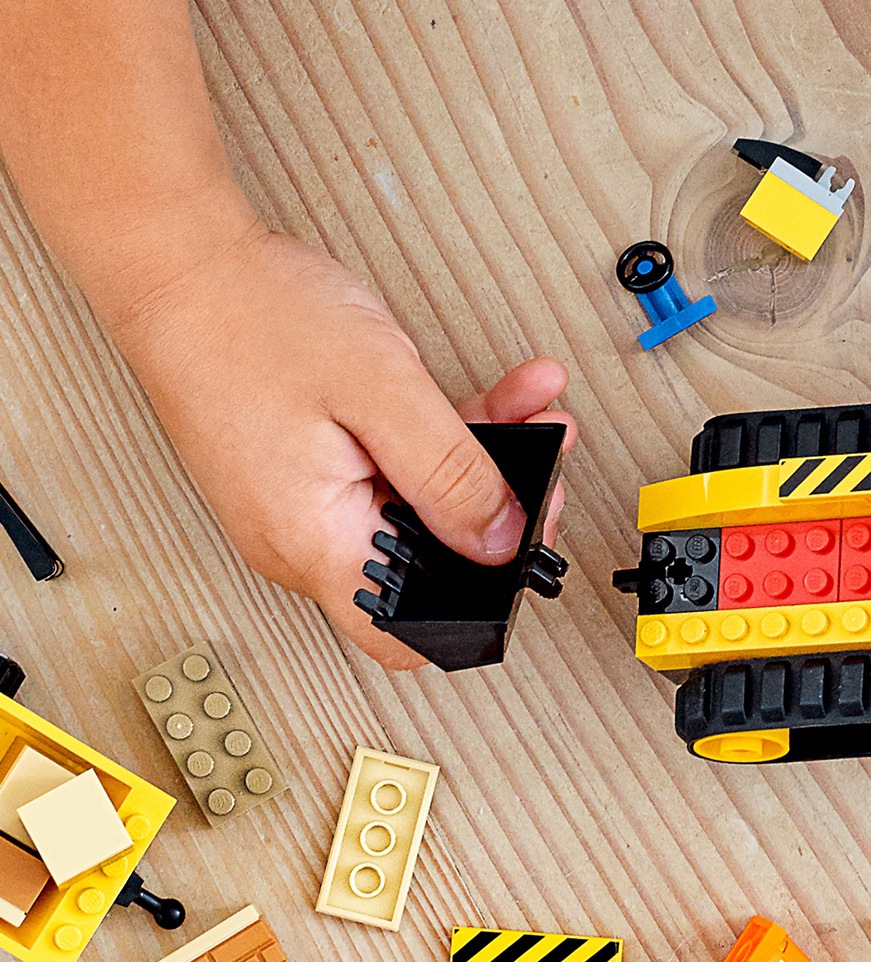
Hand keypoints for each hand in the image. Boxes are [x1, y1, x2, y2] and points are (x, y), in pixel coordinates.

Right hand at [111, 224, 576, 667]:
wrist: (177, 265)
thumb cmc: (253, 317)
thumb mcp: (382, 391)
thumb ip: (451, 475)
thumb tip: (503, 541)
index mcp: (318, 544)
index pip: (409, 632)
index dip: (481, 600)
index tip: (524, 541)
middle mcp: (303, 544)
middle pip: (427, 564)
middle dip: (496, 510)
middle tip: (539, 461)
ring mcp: (304, 512)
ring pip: (417, 513)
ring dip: (479, 463)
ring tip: (527, 410)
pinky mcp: (307, 478)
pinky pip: (389, 479)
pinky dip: (438, 443)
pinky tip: (486, 401)